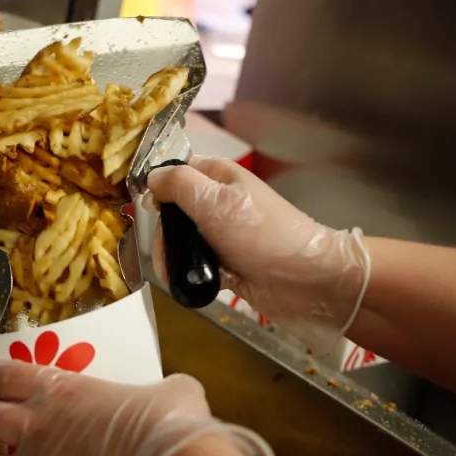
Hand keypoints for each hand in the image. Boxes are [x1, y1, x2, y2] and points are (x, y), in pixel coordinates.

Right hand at [146, 155, 369, 354]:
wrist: (306, 280)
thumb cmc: (262, 233)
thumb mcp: (214, 201)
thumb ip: (177, 184)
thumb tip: (150, 180)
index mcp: (219, 178)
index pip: (177, 173)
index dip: (159, 188)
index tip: (149, 208)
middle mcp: (219, 204)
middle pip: (174, 213)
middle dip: (165, 234)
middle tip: (168, 252)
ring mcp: (223, 236)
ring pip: (182, 243)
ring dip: (175, 259)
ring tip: (180, 273)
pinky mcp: (227, 265)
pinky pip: (196, 267)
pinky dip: (191, 275)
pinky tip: (194, 283)